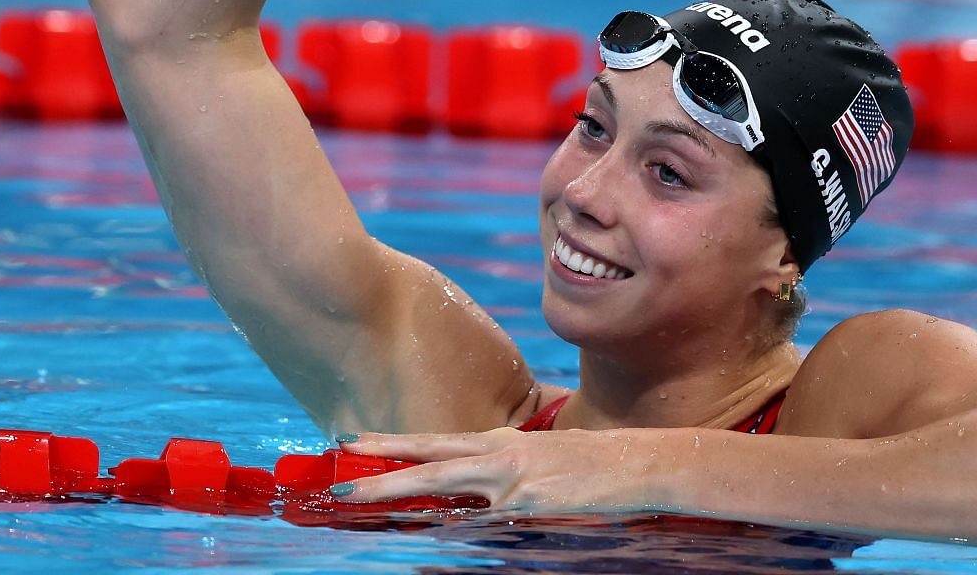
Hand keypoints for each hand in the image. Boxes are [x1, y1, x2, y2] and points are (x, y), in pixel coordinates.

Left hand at [337, 426, 661, 516]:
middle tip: (338, 481)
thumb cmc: (591, 464)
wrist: (638, 464)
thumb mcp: (539, 457)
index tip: (353, 444)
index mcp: (500, 443)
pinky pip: (481, 524)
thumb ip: (500, 468)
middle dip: (380, 471)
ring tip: (357, 499)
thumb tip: (472, 482)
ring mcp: (512, 481)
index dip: (393, 445)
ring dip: (399, 495)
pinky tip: (431, 534)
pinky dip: (455, 529)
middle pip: (428, 461)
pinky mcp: (528, 505)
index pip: (435, 443)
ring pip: (443, 488)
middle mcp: (500, 455)